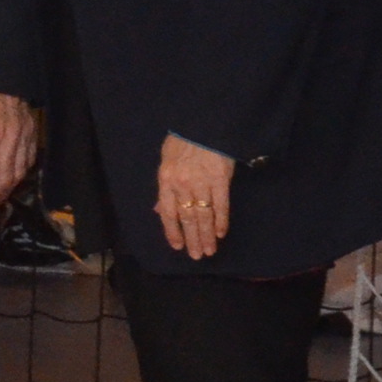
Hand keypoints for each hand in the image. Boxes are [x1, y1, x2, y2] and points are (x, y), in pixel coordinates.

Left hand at [156, 133, 234, 260]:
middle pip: (186, 218)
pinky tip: (221, 233)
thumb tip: (160, 210)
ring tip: (208, 251)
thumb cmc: (182, 142)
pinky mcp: (221, 180)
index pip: (168, 212)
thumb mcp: (165, 162)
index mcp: (166, 180)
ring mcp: (202, 183)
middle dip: (192, 239)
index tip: (178, 246)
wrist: (202, 125)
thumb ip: (165, 188)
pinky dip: (221, 220)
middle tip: (196, 256)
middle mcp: (182, 185)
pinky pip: (221, 205)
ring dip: (207, 235)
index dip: (172, 231)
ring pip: (203, 215)